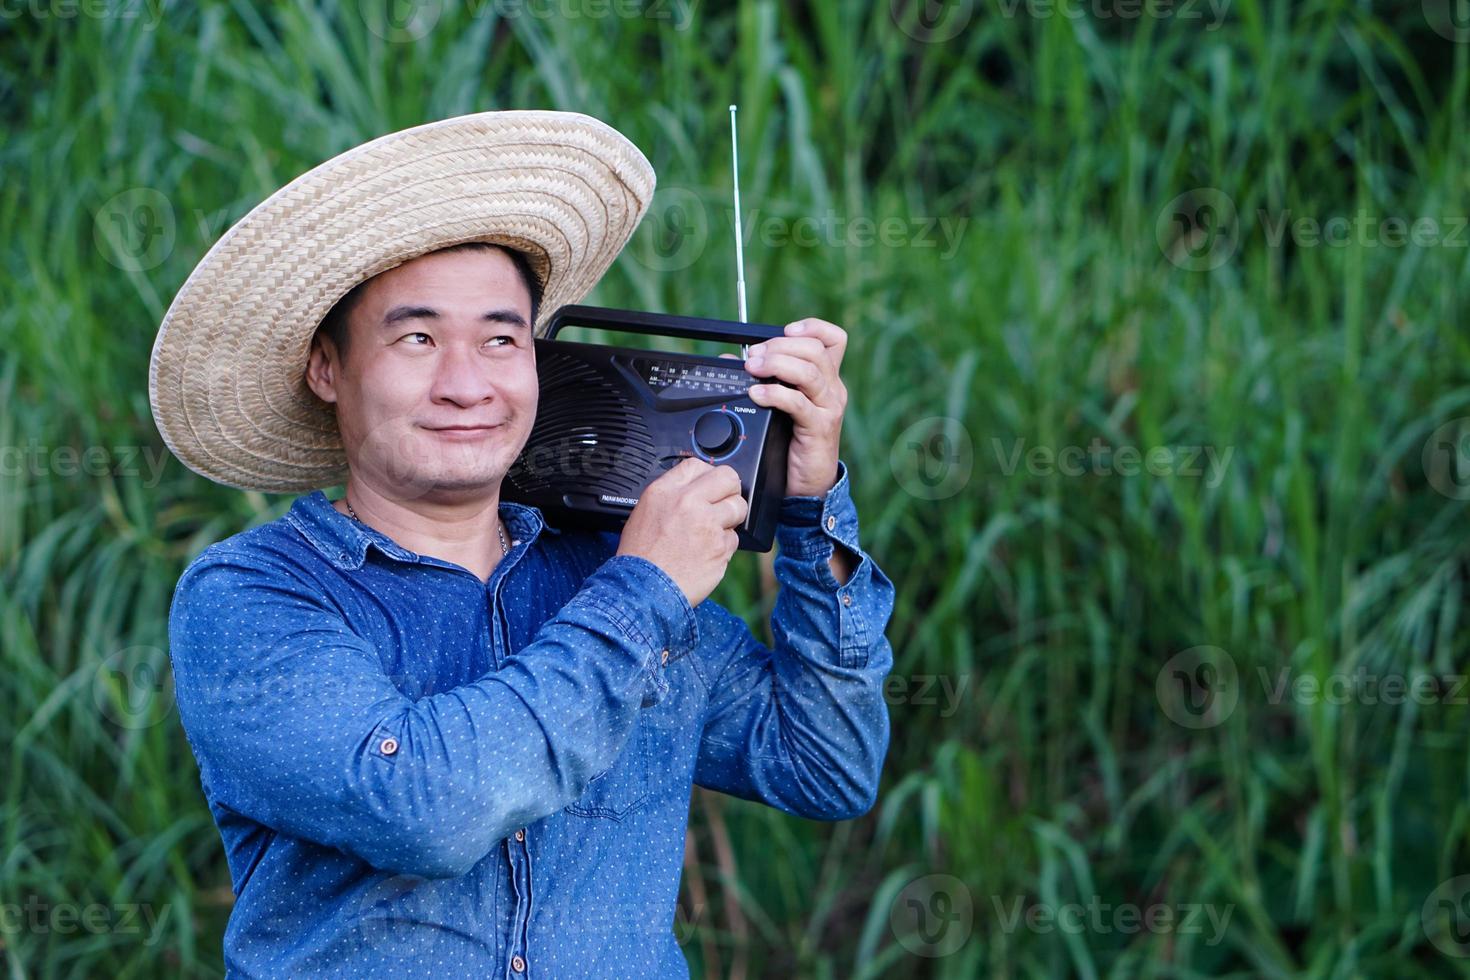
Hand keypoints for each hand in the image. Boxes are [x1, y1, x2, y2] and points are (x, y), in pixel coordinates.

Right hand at [616, 457, 748, 606]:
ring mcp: (707, 524)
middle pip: (728, 478)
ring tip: (714, 532)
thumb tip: (696, 489)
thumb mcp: (645, 513)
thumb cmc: (640, 557)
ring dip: (731, 519)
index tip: (710, 487)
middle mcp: (688, 502)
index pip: (698, 465)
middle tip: (723, 504)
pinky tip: (707, 553)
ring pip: (738, 507)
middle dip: (730, 491)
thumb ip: (672, 496)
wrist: (642, 590)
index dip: (708, 476)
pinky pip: (735, 538)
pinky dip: (725, 546)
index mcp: (665, 491)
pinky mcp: (720, 546)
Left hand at [720, 317, 847, 496]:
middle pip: (814, 349)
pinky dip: (774, 394)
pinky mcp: (820, 427)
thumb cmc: (793, 442)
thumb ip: (763, 378)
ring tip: (752, 369)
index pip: (833, 339)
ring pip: (808, 371)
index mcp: (826, 378)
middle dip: (779, 346)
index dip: (812, 327)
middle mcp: (832, 389)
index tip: (786, 330)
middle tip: (753, 356)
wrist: (809, 483)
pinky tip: (757, 394)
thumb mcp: (782, 404)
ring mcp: (829, 407)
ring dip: (775, 364)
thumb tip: (730, 359)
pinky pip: (798, 403)